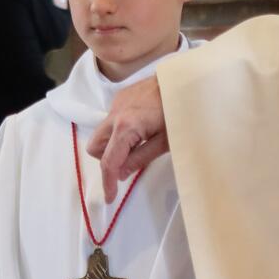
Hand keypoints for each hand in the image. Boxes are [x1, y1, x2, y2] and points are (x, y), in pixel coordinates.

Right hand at [86, 76, 168, 203]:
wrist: (183, 80)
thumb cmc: (179, 113)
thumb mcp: (164, 143)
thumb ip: (140, 159)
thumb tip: (121, 174)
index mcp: (126, 127)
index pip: (109, 161)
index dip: (108, 182)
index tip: (109, 197)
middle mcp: (115, 114)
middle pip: (95, 146)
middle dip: (106, 159)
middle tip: (126, 163)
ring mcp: (116, 103)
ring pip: (102, 132)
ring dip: (112, 144)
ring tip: (137, 144)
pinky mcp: (121, 96)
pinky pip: (112, 119)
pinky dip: (119, 129)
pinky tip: (140, 127)